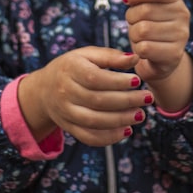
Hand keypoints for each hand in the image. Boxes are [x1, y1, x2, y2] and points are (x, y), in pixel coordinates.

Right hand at [17, 48, 151, 146]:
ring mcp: (65, 112)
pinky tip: (126, 130)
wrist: (45, 89)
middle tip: (148, 98)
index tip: (138, 80)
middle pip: (97, 101)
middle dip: (127, 101)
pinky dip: (109, 137)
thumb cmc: (73, 67)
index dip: (118, 81)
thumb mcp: (87, 55)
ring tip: (141, 115)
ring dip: (121, 120)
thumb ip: (111, 56)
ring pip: (94, 121)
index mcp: (70, 69)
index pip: (95, 78)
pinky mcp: (69, 128)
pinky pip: (89, 137)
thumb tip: (135, 59)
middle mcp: (64, 92)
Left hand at [123, 0, 192, 111]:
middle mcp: (182, 15)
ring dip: (134, 35)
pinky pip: (144, 48)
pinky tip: (144, 51)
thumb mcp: (144, 7)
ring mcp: (181, 35)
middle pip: (145, 10)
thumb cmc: (150, 28)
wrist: (161, 60)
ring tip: (140, 38)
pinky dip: (138, 50)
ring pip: (142, 30)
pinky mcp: (174, 55)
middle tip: (134, 24)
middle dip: (131, 17)